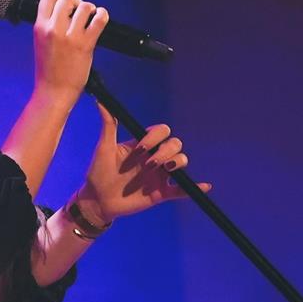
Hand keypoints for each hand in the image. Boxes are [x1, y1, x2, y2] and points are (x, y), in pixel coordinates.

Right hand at [33, 0, 108, 99]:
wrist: (54, 90)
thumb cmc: (48, 69)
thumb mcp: (40, 42)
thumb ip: (48, 25)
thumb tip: (63, 10)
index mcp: (39, 27)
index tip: (64, 5)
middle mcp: (53, 29)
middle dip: (75, 2)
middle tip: (78, 12)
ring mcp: (70, 36)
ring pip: (85, 6)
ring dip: (90, 9)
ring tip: (90, 18)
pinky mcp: (86, 44)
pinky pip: (99, 19)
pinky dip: (103, 15)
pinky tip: (100, 18)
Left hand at [75, 104, 211, 224]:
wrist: (97, 200)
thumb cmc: (98, 172)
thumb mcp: (103, 148)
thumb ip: (108, 126)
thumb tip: (101, 101)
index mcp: (142, 146)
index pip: (161, 132)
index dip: (155, 137)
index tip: (140, 148)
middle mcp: (154, 158)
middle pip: (175, 145)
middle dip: (166, 151)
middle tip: (149, 164)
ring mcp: (159, 175)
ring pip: (181, 162)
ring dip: (177, 163)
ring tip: (164, 169)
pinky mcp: (161, 193)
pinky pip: (183, 190)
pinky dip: (195, 188)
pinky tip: (205, 186)